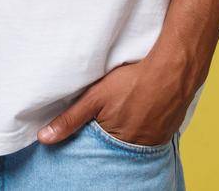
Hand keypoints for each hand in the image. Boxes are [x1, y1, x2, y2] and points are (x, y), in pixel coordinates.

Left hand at [36, 52, 193, 147]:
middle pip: (116, 146)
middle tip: (111, 115)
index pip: (97, 149)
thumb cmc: (133, 81)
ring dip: (128, 130)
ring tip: (126, 112)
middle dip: (110, 135)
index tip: (92, 125)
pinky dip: (145, 126)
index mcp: (117, 142)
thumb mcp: (95, 97)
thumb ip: (70, 119)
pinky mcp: (169, 131)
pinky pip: (152, 135)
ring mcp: (156, 141)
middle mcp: (138, 148)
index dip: (92, 137)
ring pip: (135, 141)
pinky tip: (142, 111)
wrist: (174, 70)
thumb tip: (43, 139)